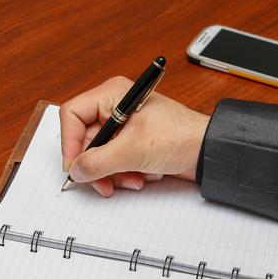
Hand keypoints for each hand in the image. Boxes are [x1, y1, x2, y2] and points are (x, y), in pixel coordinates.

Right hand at [60, 76, 209, 196]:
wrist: (208, 152)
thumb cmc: (180, 137)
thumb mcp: (133, 151)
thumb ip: (98, 162)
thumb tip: (76, 170)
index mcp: (112, 95)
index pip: (72, 115)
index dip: (70, 142)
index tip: (76, 166)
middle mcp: (114, 108)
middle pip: (85, 141)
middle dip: (97, 165)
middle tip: (103, 184)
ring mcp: (123, 128)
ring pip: (99, 156)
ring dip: (113, 173)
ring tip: (133, 179)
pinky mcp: (132, 144)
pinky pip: (114, 162)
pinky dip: (124, 173)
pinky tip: (142, 176)